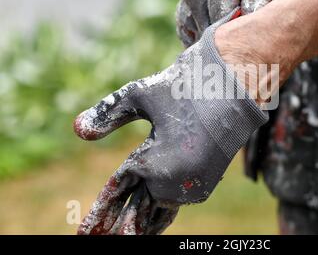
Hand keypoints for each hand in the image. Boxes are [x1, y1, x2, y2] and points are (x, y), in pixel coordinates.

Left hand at [74, 12, 267, 233]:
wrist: (233, 87)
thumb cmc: (184, 87)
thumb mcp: (140, 95)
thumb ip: (109, 114)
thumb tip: (76, 130)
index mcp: (153, 161)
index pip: (118, 191)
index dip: (99, 212)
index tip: (84, 233)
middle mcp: (174, 180)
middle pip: (136, 208)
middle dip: (117, 225)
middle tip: (96, 241)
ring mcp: (192, 184)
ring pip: (158, 209)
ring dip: (140, 223)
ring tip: (127, 237)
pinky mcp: (205, 182)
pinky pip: (176, 203)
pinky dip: (161, 213)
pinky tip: (153, 223)